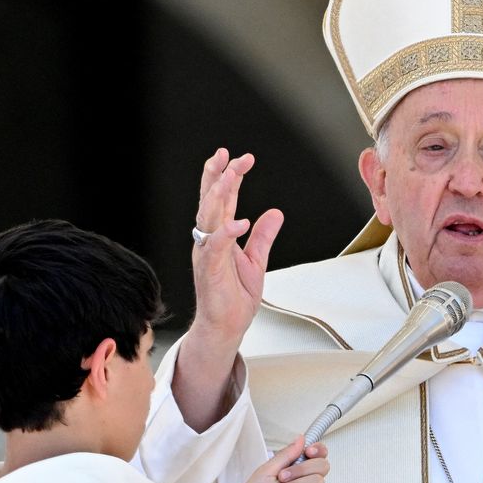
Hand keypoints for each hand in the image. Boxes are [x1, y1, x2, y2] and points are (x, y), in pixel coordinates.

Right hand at [192, 148, 283, 347]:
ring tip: (230, 176)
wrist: (226, 326)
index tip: (239, 157)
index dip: (228, 176)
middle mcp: (209, 240)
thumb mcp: (256, 261)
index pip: (222, 199)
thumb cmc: (234, 297)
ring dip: (218, 195)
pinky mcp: (210, 270)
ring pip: (208, 217)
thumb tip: (275, 213)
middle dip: (218, 175)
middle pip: (210, 200)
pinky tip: (239, 222)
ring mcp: (207, 254)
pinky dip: (226, 233)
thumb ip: (263, 236)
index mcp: (218, 235)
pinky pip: (216, 247)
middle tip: (228, 155)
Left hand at [211, 440, 329, 482]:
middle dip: (301, 468)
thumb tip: (301, 439)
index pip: (317, 455)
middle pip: (322, 466)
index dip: (318, 450)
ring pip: (316, 482)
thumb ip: (285, 455)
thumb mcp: (265, 471)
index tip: (308, 450)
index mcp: (293, 470)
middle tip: (282, 476)